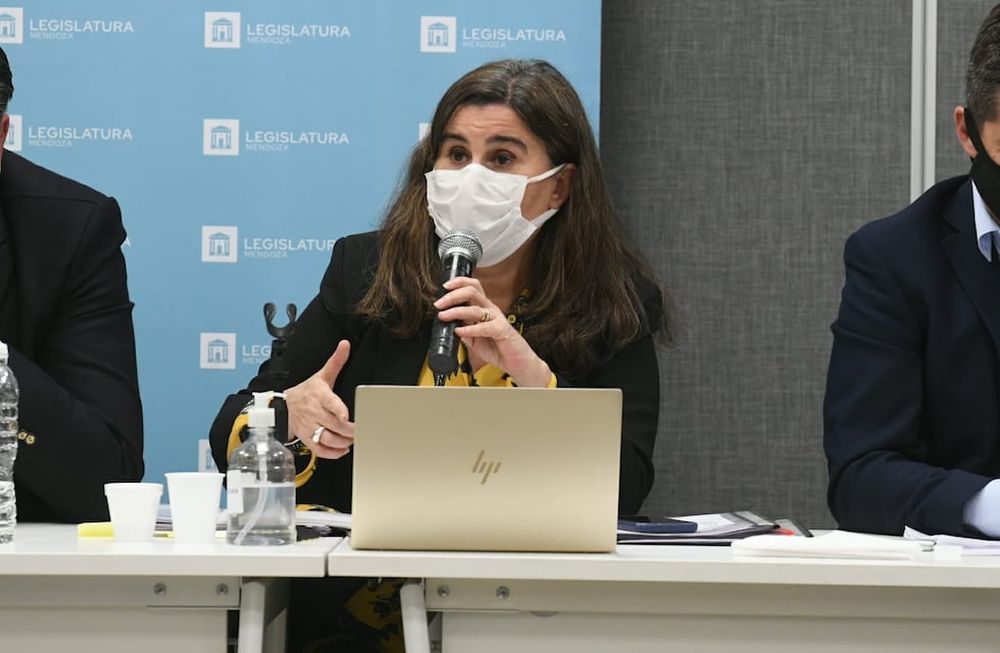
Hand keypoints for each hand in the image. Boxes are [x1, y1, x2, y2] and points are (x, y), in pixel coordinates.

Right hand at [283, 339, 355, 458]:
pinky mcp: (307, 438)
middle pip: (334, 424)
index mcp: (319, 395)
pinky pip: (319, 449)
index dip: (338, 410)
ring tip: (353, 439)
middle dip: (349, 430)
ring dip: (343, 442)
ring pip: (327, 438)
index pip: (329, 403)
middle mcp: (314, 412)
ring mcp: (309, 426)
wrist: (283, 406)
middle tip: (361, 430)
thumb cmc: (306, 392)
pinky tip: (343, 450)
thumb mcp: (321, 375)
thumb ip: (336, 361)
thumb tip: (345, 345)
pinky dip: (332, 452)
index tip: (346, 415)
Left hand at [435, 277, 551, 386]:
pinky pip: (484, 327)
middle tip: (439, 303)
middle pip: (472, 292)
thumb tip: (449, 326)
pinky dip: (470, 329)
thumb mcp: (475, 340)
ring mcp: (497, 319)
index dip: (458, 283)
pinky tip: (460, 331)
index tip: (444, 287)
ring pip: (475, 308)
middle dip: (452, 295)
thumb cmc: (500, 349)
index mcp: (485, 309)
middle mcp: (491, 310)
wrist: (517, 362)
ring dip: (456, 311)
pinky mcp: (502, 330)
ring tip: (444, 316)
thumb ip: (464, 331)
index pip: (472, 287)